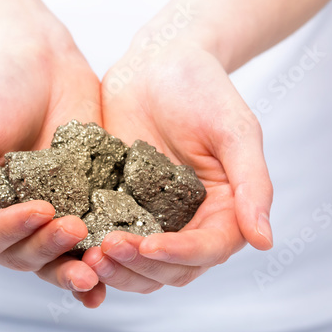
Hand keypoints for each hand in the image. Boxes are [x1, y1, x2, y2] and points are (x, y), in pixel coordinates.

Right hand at [0, 21, 108, 307]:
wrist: (41, 60)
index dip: (14, 231)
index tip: (41, 210)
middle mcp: (10, 221)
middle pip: (25, 256)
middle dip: (49, 248)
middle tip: (75, 228)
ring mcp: (51, 217)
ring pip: (58, 258)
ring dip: (74, 269)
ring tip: (98, 266)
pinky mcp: (86, 207)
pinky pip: (92, 243)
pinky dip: (101, 262)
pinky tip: (115, 273)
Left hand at [84, 38, 273, 293]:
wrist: (157, 61)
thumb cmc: (204, 88)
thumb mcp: (236, 131)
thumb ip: (252, 185)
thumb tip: (265, 241)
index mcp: (224, 212)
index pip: (205, 251)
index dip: (178, 255)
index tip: (148, 247)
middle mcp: (188, 225)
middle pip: (167, 270)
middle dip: (137, 267)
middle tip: (104, 250)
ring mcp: (149, 219)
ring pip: (135, 267)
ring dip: (113, 268)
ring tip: (85, 254)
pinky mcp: (115, 207)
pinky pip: (103, 239)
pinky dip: (88, 250)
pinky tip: (66, 240)